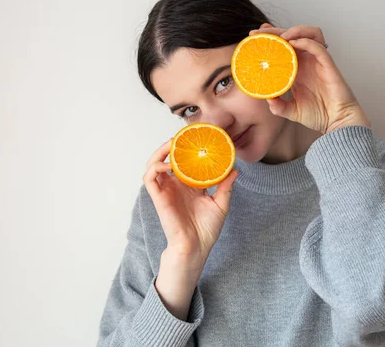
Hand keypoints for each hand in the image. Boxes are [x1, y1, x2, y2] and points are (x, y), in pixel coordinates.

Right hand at [143, 139, 238, 266]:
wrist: (197, 247)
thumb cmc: (207, 230)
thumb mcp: (221, 204)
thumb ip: (225, 186)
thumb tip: (235, 170)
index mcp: (189, 185)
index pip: (185, 161)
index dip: (187, 148)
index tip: (197, 137)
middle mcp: (176, 185)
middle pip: (168, 158)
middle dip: (172, 145)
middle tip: (182, 136)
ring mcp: (166, 190)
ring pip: (154, 164)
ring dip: (160, 151)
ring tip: (172, 144)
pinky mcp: (158, 197)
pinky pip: (149, 178)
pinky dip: (155, 167)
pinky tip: (168, 165)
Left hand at [249, 23, 370, 133]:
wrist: (337, 122)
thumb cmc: (319, 115)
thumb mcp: (291, 111)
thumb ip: (278, 106)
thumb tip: (266, 98)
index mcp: (298, 69)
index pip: (284, 46)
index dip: (271, 38)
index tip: (254, 37)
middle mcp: (307, 62)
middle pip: (293, 36)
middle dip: (276, 31)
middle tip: (259, 33)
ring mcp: (318, 61)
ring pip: (310, 34)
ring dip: (295, 31)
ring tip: (280, 37)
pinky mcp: (328, 65)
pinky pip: (318, 47)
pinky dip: (306, 41)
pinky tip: (293, 44)